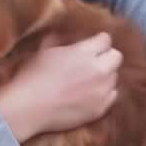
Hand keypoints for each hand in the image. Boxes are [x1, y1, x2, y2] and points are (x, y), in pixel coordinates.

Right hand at [0, 32, 120, 142]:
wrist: (28, 108)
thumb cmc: (32, 77)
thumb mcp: (45, 51)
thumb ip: (62, 41)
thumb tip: (66, 36)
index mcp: (84, 52)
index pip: (105, 39)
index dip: (98, 41)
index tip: (92, 45)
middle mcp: (98, 70)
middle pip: (117, 56)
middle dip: (106, 56)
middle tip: (93, 61)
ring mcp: (101, 90)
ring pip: (114, 77)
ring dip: (105, 75)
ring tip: (88, 79)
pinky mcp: (100, 108)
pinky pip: (112, 95)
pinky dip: (104, 93)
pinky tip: (89, 94)